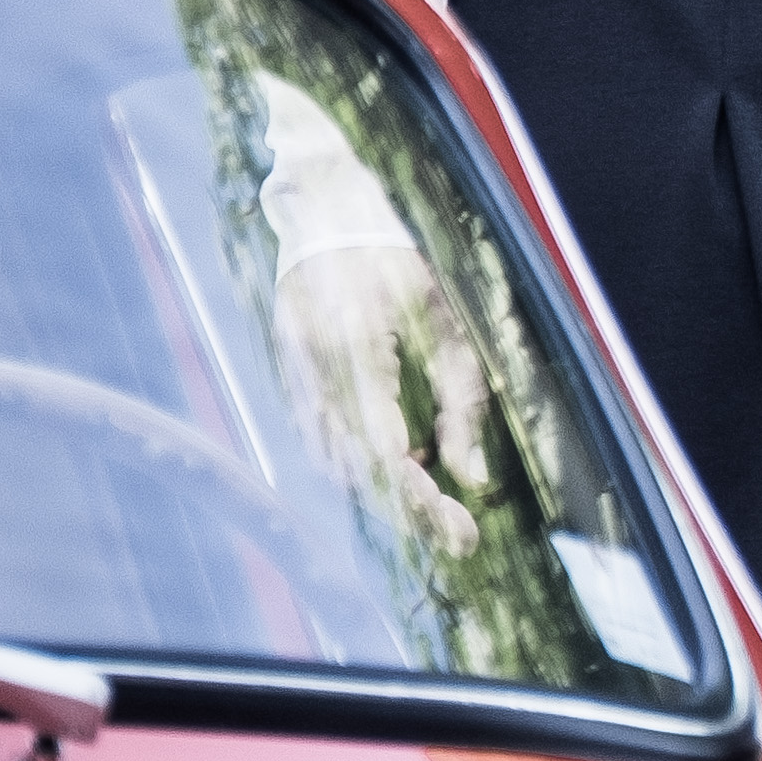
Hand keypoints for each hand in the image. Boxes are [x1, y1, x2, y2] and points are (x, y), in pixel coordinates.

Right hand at [273, 240, 493, 558]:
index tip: (463, 529)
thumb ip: (461, 401)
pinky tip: (400, 472)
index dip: (422, 500)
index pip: (385, 451)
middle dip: (410, 513)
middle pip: (358, 472)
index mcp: (358, 347)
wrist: (322, 221)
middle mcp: (316, 372)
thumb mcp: (446, 322)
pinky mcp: (288, 386)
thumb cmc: (396, 266)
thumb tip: (472, 477)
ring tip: (436, 509)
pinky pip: (321, 448)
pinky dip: (359, 472)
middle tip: (457, 538)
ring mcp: (294, 381)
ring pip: (336, 469)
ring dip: (384, 498)